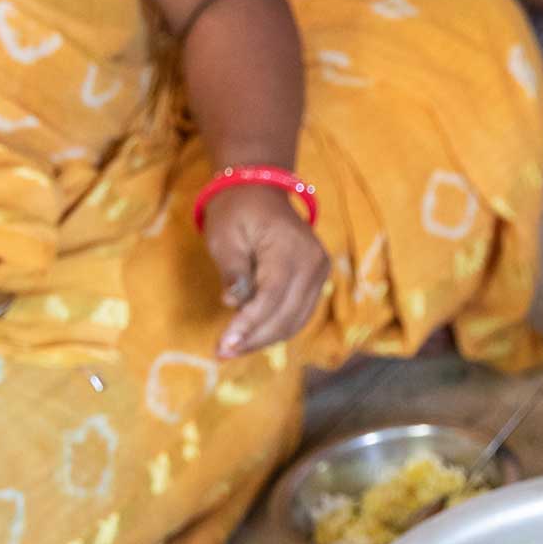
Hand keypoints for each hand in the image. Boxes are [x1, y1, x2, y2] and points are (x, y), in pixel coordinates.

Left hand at [201, 180, 329, 357]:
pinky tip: (252, 335)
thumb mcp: (225, 237)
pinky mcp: (317, 279)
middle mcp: (314, 263)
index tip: (223, 345)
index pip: (271, 297)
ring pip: (295, 320)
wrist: (260, 190)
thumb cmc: (237, 212)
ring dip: (264, 338)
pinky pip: (299, 313)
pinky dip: (276, 328)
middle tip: (222, 353)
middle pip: (286, 315)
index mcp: (290, 249)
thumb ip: (233, 271)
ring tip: (233, 349)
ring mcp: (320, 272)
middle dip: (254, 338)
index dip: (248, 325)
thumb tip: (233, 302)